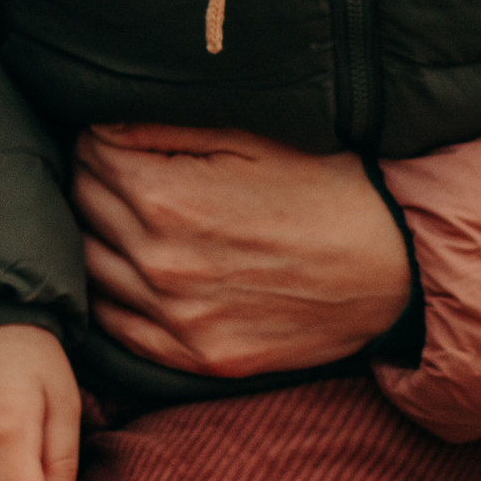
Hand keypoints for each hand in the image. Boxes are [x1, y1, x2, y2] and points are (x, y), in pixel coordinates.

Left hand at [72, 124, 408, 377]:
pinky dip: (111, 296)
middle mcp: (162, 264)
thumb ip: (169, 126)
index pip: (89, 156)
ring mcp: (178, 319)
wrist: (398, 269)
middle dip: (93, 178)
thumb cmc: (331, 188)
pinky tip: (130, 271)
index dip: (98, 135)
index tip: (114, 131)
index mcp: (169, 200)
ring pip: (90, 269)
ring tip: (122, 215)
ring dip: (97, 235)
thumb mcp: (256, 136)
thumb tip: (102, 122)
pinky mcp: (199, 358)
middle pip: (82, 208)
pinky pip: (118, 329)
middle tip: (116, 167)